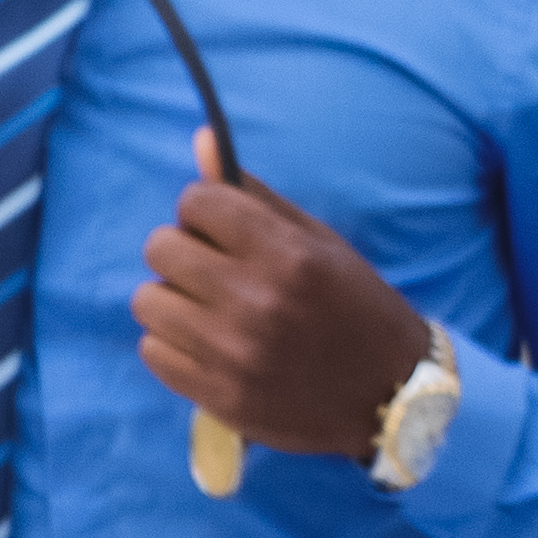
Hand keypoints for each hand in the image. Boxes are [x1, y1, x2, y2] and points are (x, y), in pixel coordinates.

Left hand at [138, 169, 442, 460]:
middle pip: (160, 247)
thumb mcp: (319, 241)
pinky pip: (152, 351)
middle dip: (182, 250)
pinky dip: (172, 344)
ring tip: (209, 310)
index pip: (196, 201)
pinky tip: (208, 345)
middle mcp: (256, 302)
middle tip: (212, 269)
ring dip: (173, 299)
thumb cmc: (354, 306)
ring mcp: (233, 354)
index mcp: (287, 255)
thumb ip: (256, 196)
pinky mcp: (217, 396)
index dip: (204, 210)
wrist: (390, 394)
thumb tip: (201, 140)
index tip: (222, 229)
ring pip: (147, 300)